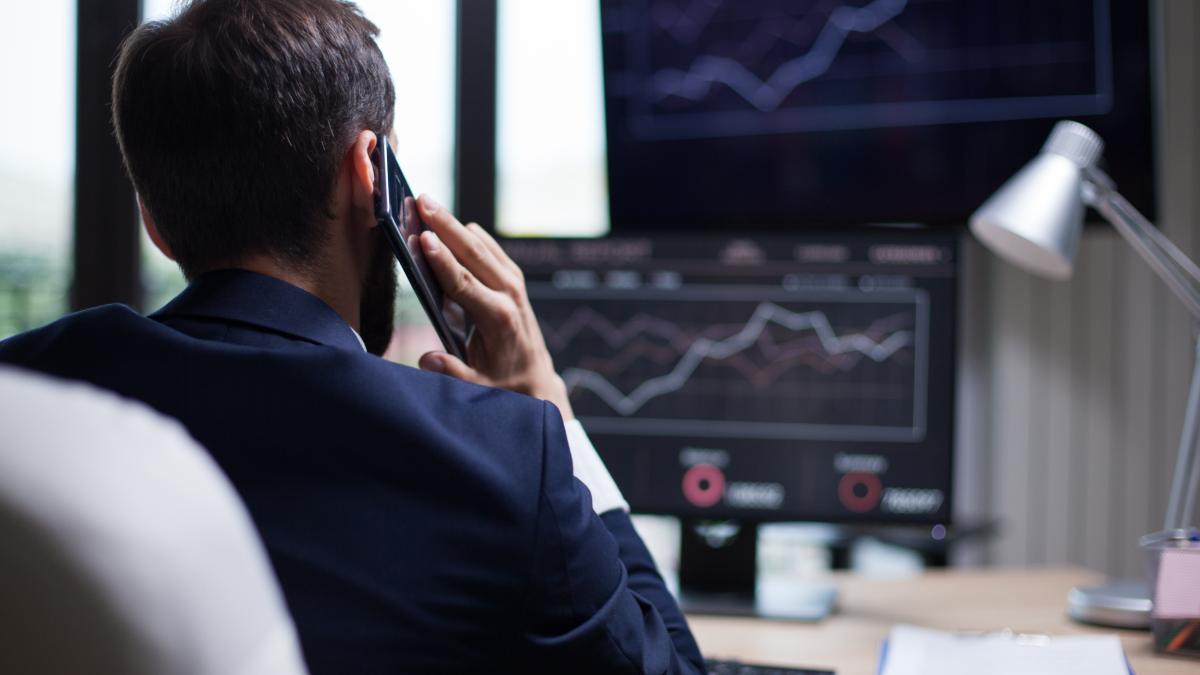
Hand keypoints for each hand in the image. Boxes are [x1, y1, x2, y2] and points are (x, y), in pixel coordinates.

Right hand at [414, 194, 573, 419]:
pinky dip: (470, 235)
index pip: (465, 283)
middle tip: (420, 201)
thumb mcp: (477, 388)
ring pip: (482, 245)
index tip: (423, 237)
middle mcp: (509, 296)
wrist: (536, 381)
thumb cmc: (503, 385)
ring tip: (428, 204)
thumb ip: (452, 374)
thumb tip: (428, 359)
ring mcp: (514, 285)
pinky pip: (490, 249)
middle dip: (446, 226)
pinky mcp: (514, 280)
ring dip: (455, 225)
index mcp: (498, 319)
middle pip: (474, 253)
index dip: (442, 260)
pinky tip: (451, 223)